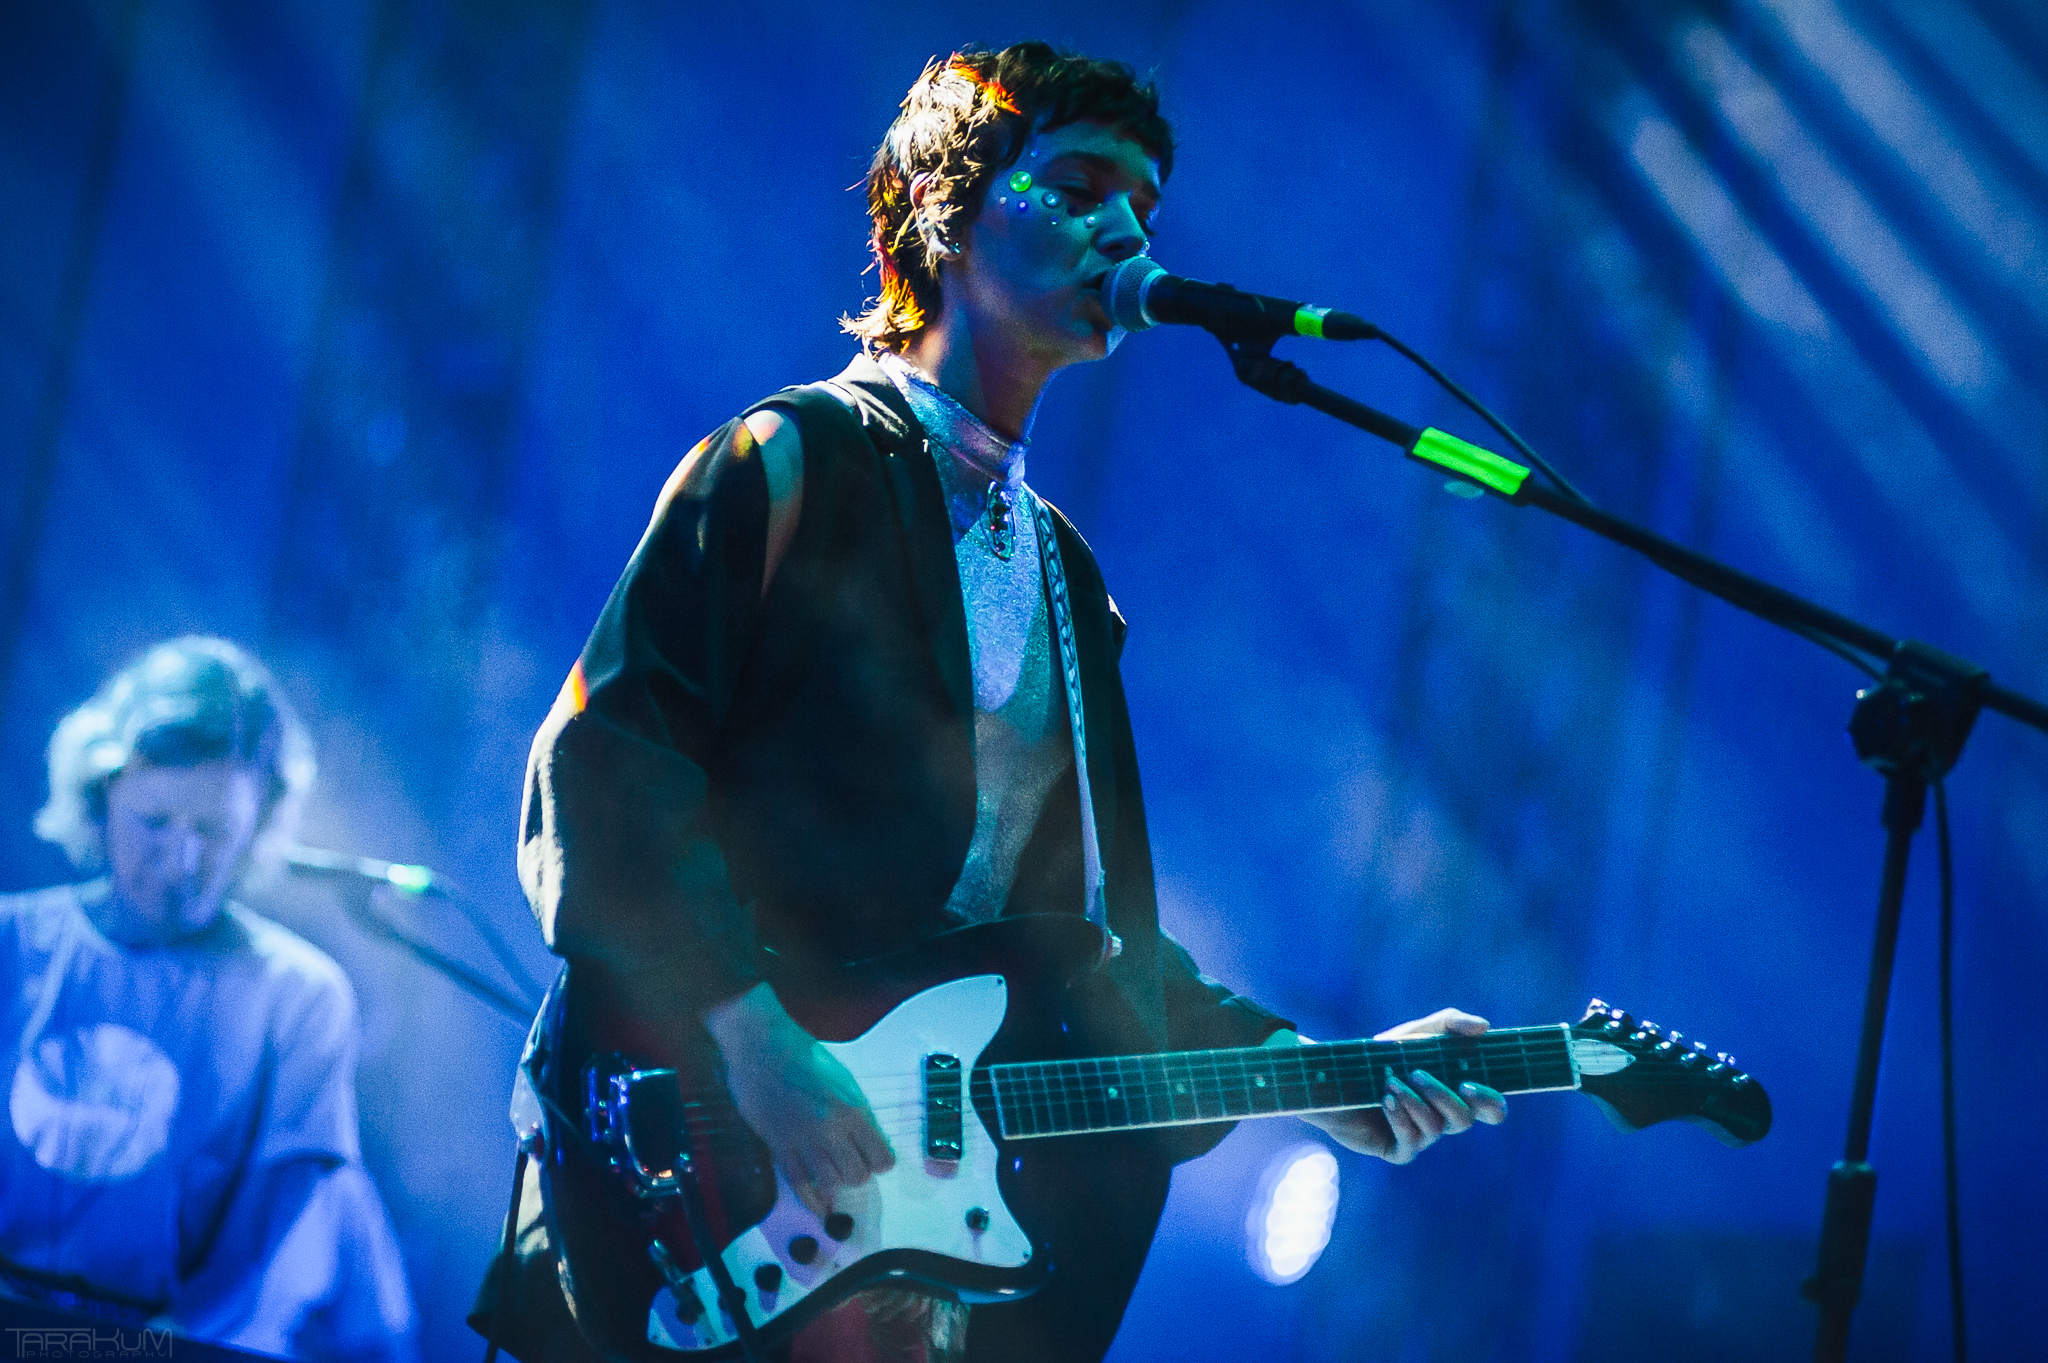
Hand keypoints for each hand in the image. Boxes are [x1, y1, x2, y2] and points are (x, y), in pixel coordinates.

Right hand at [704, 984, 894, 1214]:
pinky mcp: (778, 1145)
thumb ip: (855, 1111)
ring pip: (829, 1183)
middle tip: (850, 1164)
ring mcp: (802, 1140)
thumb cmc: (805, 1056)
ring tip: (832, 1175)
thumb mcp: (843, 1079)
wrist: (761, 1048)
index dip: (880, 1161)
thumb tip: (867, 1140)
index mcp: (852, 1109)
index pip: (881, 1156)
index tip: (874, 1158)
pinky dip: (811, 1198)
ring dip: (834, 1184)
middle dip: (857, 1174)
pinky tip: (818, 1205)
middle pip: (857, 1175)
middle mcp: (831, 1129)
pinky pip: (798, 1183)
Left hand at [1268, 1008, 1507, 1164]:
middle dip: (1443, 1096)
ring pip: (1435, 1129)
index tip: (1469, 1083)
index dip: (1490, 1103)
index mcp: (1456, 1095)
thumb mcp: (1414, 1033)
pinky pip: (1410, 1144)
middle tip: (1418, 1074)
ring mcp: (1422, 1137)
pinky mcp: (1397, 1150)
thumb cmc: (1381, 1056)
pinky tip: (1384, 1101)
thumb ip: (1449, 1023)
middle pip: (1464, 1120)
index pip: (1491, 1110)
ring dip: (1413, 1102)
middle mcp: (1443, 1119)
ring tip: (1388, 1083)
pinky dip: (1399, 1118)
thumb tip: (1484, 1026)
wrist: (1336, 1076)